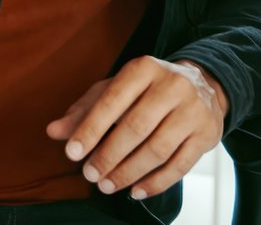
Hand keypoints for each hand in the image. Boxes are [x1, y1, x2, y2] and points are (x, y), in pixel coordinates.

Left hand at [45, 56, 227, 199]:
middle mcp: (172, 85)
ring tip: (107, 185)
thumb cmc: (148, 89)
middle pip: (135, 128)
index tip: (72, 154)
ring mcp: (193, 110)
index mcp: (144, 68)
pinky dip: (156, 183)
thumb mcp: (115, 90)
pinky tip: (136, 191)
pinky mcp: (207, 134)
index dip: (90, 129)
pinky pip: (180, 166)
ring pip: (157, 149)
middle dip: (108, 156)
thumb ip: (84, 110)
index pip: (112, 101)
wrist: (204, 85)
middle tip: (90, 175)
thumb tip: (53, 132)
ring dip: (128, 173)